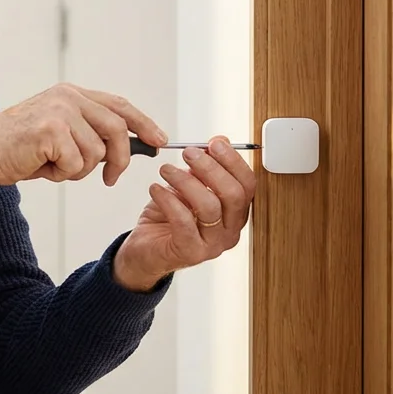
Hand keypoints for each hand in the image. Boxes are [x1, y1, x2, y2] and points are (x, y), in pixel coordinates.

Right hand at [0, 83, 167, 186]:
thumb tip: (128, 148)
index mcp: (71, 94)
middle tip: (111, 179)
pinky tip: (41, 168)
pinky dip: (62, 175)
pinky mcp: (50, 130)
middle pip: (116, 129)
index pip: (118, 105)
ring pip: (96, 152)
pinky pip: (76, 164)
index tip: (160, 140)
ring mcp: (59, 111)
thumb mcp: (58, 133)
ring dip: (79, 171)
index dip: (143, 122)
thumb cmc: (18, 150)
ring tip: (53, 167)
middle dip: (119, 159)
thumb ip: (88, 132)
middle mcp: (67, 97)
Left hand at [112, 136, 257, 290]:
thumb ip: (204, 169)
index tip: (215, 143)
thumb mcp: (188, 187)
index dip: (233, 162)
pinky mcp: (190, 252)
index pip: (247, 185)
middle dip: (211, 168)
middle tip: (189, 153)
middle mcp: (230, 231)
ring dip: (186, 181)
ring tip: (165, 169)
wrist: (144, 249)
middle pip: (233, 195)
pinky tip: (155, 188)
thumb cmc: (168, 218)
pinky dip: (168, 200)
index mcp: (235, 214)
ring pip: (209, 206)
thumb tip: (220, 141)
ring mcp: (212, 245)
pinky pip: (183, 221)